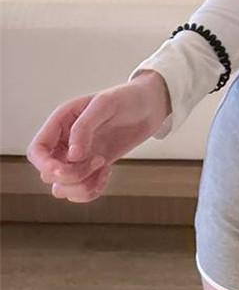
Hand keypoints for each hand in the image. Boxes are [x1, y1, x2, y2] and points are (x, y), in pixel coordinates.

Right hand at [27, 79, 168, 203]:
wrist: (150, 106)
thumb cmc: (126, 98)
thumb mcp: (105, 104)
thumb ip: (84, 128)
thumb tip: (72, 156)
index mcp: (61, 122)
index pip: (37, 151)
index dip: (45, 165)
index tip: (65, 169)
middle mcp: (64, 142)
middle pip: (48, 174)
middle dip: (72, 175)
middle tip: (99, 160)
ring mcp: (78, 158)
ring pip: (61, 188)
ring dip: (81, 187)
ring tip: (104, 168)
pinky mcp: (92, 169)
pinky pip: (80, 192)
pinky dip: (91, 191)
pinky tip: (107, 173)